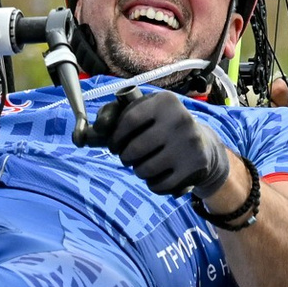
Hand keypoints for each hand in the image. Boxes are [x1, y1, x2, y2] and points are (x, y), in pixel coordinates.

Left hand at [95, 90, 235, 196]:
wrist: (203, 145)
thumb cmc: (161, 128)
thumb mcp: (143, 113)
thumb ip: (112, 118)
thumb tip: (85, 134)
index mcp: (165, 101)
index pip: (127, 120)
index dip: (115, 137)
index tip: (114, 145)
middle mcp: (180, 119)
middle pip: (133, 150)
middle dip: (126, 158)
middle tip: (130, 157)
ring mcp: (189, 144)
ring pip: (144, 170)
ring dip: (139, 171)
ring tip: (145, 165)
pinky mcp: (195, 166)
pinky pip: (159, 185)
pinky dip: (153, 185)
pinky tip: (158, 176)